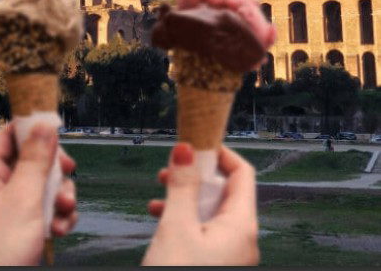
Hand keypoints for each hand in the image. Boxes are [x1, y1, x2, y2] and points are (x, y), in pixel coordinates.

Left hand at [0, 123, 76, 265]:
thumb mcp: (21, 199)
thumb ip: (35, 160)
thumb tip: (43, 125)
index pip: (7, 135)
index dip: (32, 129)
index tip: (57, 131)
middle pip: (30, 160)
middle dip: (53, 170)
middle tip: (67, 172)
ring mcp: (7, 211)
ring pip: (41, 187)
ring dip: (60, 196)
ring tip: (65, 210)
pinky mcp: (19, 230)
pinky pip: (43, 211)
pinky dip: (57, 217)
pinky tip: (61, 229)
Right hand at [142, 143, 258, 265]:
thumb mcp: (177, 226)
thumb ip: (182, 186)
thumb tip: (186, 150)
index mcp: (241, 225)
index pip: (242, 173)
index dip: (220, 154)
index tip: (196, 145)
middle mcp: (242, 239)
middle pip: (225, 192)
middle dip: (195, 177)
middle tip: (171, 170)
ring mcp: (230, 253)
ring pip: (211, 212)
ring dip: (186, 198)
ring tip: (160, 194)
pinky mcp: (215, 262)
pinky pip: (204, 231)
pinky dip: (185, 220)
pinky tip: (162, 219)